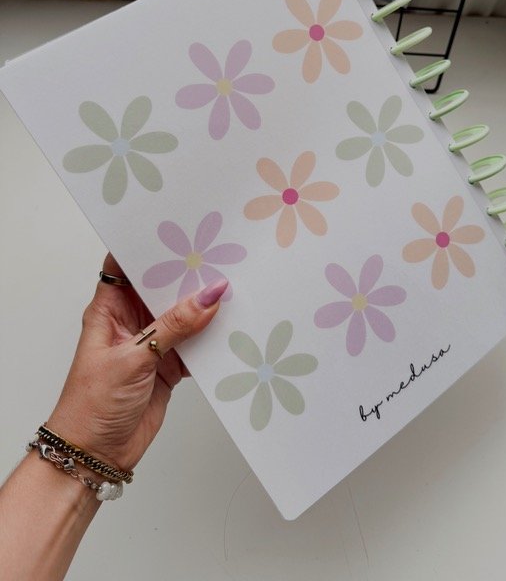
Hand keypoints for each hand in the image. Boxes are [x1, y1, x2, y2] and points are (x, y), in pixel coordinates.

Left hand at [45, 254, 226, 471]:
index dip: (149, 247)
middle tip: (219, 258)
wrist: (95, 455)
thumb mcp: (135, 358)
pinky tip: (231, 328)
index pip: (127, 266)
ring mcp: (153, 343)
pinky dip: (213, 338)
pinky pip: (197, 344)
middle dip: (188, 275)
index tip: (179, 232)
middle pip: (163, 288)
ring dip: (204, 307)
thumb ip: (175, 326)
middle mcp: (132, 322)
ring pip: (184, 315)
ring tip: (233, 289)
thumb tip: (209, 296)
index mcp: (110, 310)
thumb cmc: (91, 405)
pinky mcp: (170, 365)